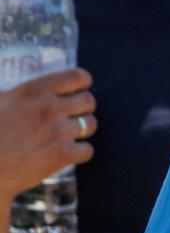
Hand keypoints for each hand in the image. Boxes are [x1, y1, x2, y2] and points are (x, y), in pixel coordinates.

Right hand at [0, 68, 94, 197]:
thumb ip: (17, 94)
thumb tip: (26, 93)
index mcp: (33, 91)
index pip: (77, 77)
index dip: (81, 84)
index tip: (77, 91)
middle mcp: (50, 108)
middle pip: (89, 101)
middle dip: (81, 109)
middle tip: (69, 117)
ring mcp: (58, 132)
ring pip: (91, 124)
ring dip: (82, 130)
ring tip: (66, 136)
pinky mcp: (62, 155)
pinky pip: (87, 150)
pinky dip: (78, 153)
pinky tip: (64, 155)